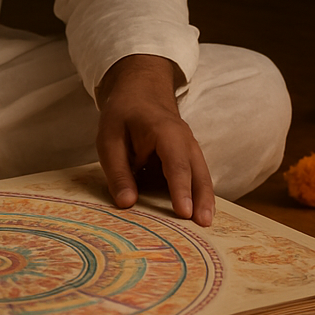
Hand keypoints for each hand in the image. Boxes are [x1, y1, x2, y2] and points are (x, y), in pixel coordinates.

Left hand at [95, 54, 213, 225]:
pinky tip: (199, 212)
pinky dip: (200, 193)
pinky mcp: (188, 156)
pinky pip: (197, 175)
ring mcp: (190, 147)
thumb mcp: (109, 139)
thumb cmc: (124, 113)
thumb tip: (126, 203)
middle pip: (198, 172)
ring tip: (206, 224)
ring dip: (205, 199)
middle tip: (203, 225)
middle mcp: (184, 140)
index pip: (175, 164)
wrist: (141, 89)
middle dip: (202, 199)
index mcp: (164, 132)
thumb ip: (118, 171)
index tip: (184, 212)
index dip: (180, 189)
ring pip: (202, 175)